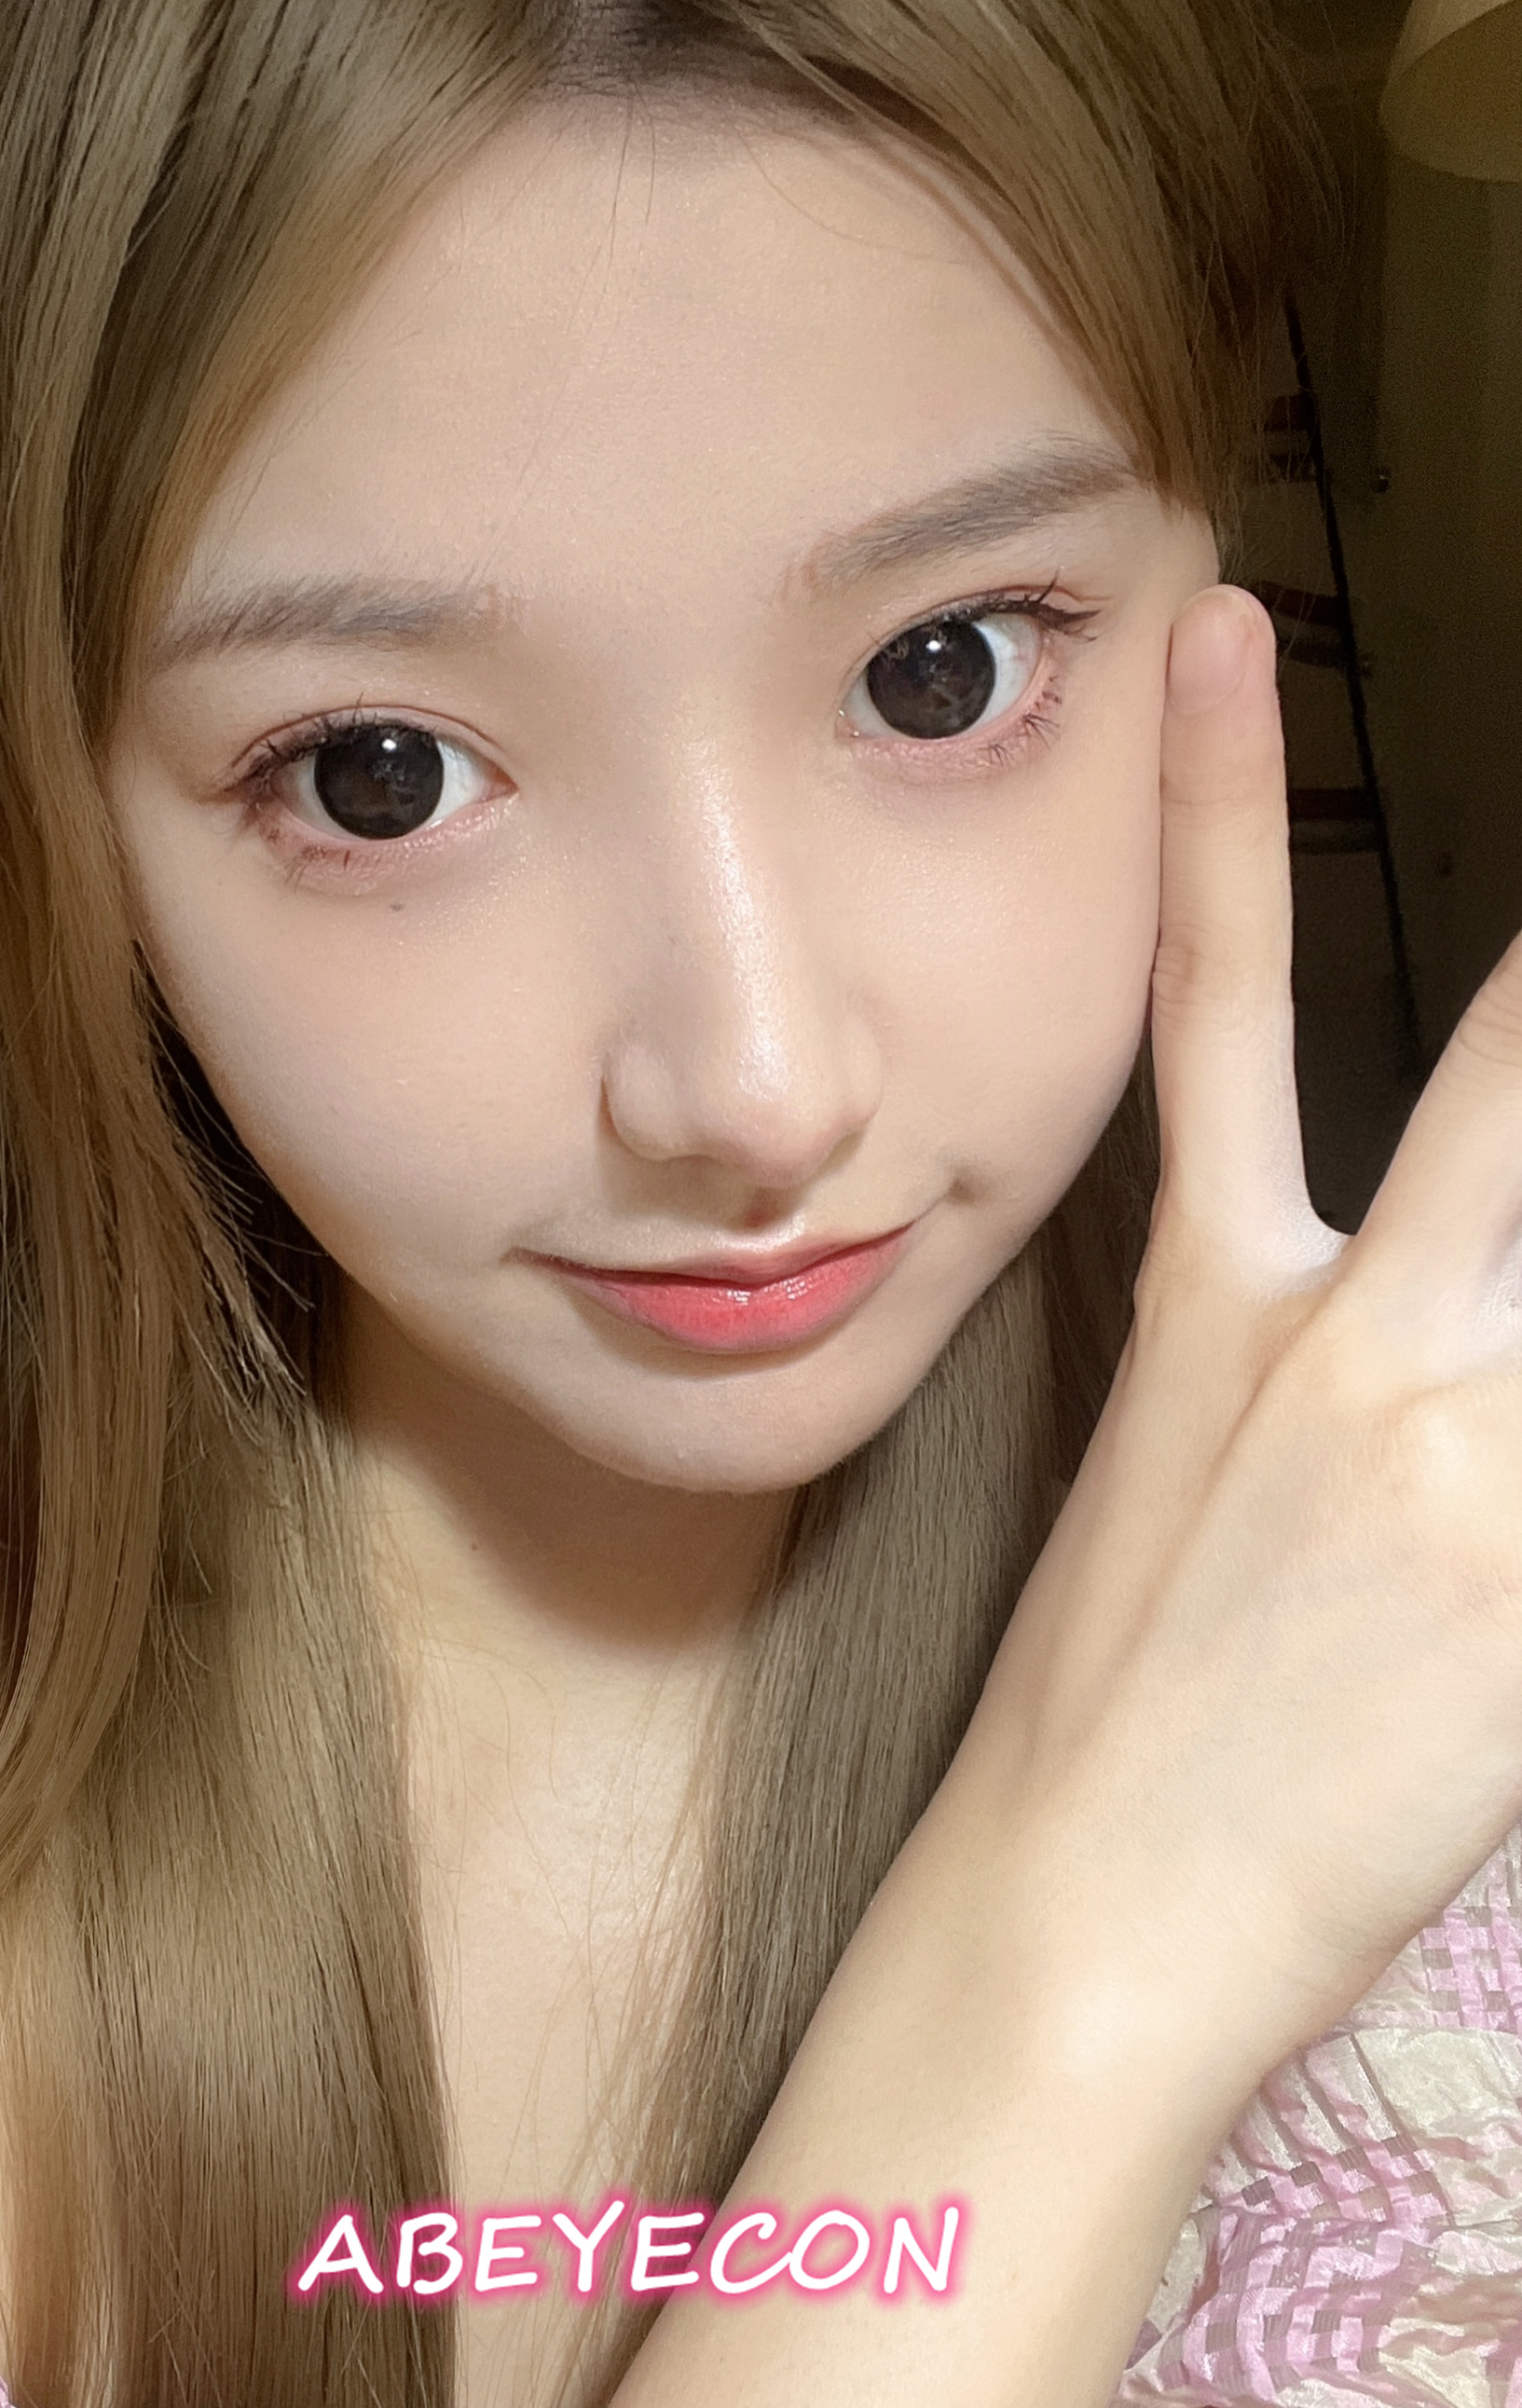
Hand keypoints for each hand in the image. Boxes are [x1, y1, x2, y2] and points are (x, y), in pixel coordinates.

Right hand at [952, 583, 1521, 2093]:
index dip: (1216, 793)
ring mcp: (1454, 1450)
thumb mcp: (1182, 1483)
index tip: (1224, 626)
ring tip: (1487, 1380)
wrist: (1069, 1922)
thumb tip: (1409, 1284)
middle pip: (1506, 1061)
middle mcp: (1345, 1333)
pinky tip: (1506, 1568)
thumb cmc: (1113, 1718)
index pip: (1212, 989)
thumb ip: (1305, 1341)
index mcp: (1214, 1296)